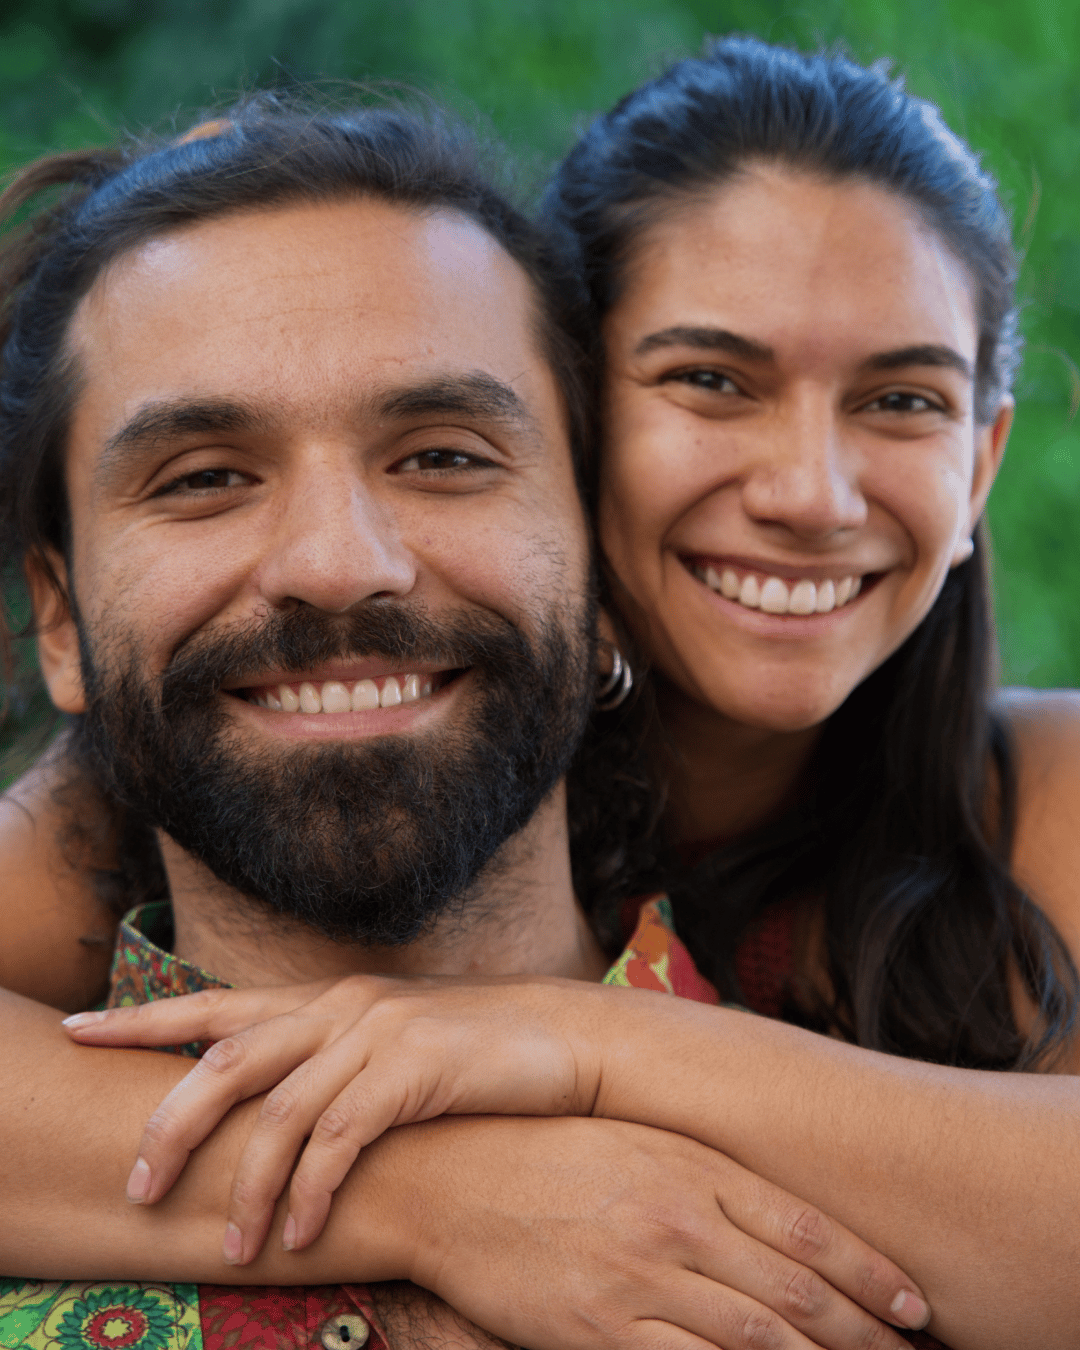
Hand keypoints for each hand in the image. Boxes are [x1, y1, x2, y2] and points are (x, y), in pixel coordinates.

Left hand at [64, 974, 598, 1251]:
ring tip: (231, 1248)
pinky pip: (342, 1138)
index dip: (143, 1018)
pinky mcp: (415, 1068)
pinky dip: (313, 1191)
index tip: (79, 1032)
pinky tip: (302, 1235)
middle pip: (228, 1059)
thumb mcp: (388, 1042)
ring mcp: (376, 1032)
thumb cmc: (469, 1053)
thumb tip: (271, 1106)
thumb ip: (329, 1058)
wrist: (562, 1038)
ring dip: (248, 1187)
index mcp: (325, 998)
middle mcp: (340, 1005)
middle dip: (174, 1123)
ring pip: (280, 1112)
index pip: (218, 1006)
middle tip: (138, 1185)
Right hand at [368, 1113, 931, 1348]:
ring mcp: (640, 1278)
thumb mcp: (637, 1142)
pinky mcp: (600, 1330)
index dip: (871, 1275)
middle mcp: (677, 1220)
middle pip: (796, 1292)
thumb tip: (777, 1218)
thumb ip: (707, 1175)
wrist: (450, 1176)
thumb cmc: (547, 1151)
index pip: (806, 1229)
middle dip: (865, 1334)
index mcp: (690, 1166)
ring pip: (757, 1340)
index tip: (916, 1308)